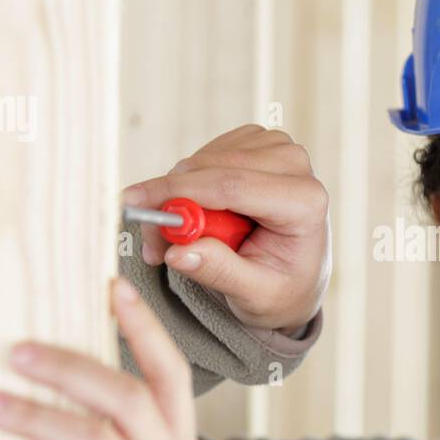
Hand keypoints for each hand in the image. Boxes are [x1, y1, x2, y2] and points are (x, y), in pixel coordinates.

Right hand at [122, 124, 330, 332]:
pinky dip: (188, 187)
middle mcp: (295, 164)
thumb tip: (178, 252)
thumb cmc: (282, 288)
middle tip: (153, 245)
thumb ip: (220, 272)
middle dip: (170, 202)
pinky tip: (199, 217)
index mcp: (306, 201)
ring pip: (200, 162)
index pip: (232, 185)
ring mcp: (276, 147)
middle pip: (211, 169)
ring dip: (177, 199)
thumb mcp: (255, 296)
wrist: (297, 275)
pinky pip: (201, 158)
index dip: (178, 193)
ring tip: (183, 242)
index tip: (133, 204)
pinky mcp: (255, 143)